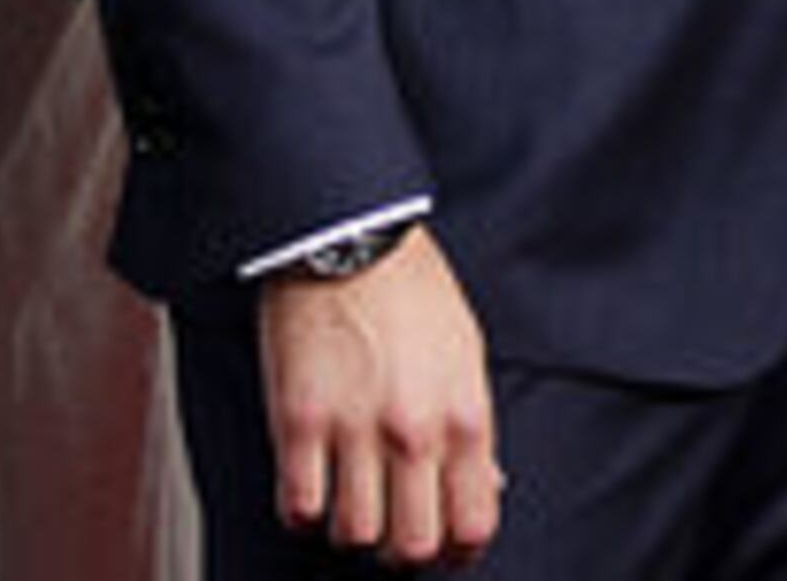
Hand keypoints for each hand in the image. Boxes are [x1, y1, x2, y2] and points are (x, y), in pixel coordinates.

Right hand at [257, 227, 503, 565]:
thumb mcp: (467, 354)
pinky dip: (303, 512)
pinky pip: (299, 508)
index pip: (472, 524)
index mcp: (466, 415)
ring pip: (354, 536)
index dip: (457, 553)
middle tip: (390, 530)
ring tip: (348, 501)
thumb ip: (474, 429)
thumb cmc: (412, 290)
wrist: (350, 237)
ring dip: (350, 529)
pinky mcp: (299, 422)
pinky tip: (310, 486)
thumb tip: (487, 488)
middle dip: (401, 550)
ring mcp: (355, 429)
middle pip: (411, 546)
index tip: (442, 550)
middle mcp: (415, 431)